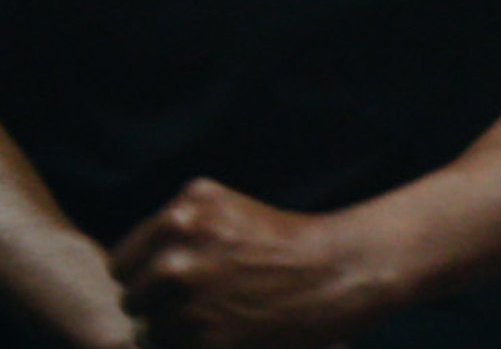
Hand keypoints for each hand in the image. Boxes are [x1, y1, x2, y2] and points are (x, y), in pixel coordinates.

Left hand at [109, 179, 388, 348]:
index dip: (146, 275)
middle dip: (159, 303)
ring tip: (225, 311)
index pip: (122, 262)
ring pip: (153, 331)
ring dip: (179, 329)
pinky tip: (235, 328)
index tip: (182, 276)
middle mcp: (178, 254)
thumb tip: (123, 271)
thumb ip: (171, 229)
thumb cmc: (281, 240)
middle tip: (208, 296)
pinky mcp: (207, 340)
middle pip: (133, 299)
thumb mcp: (223, 208)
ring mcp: (190, 300)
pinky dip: (202, 346)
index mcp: (183, 214)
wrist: (336, 271)